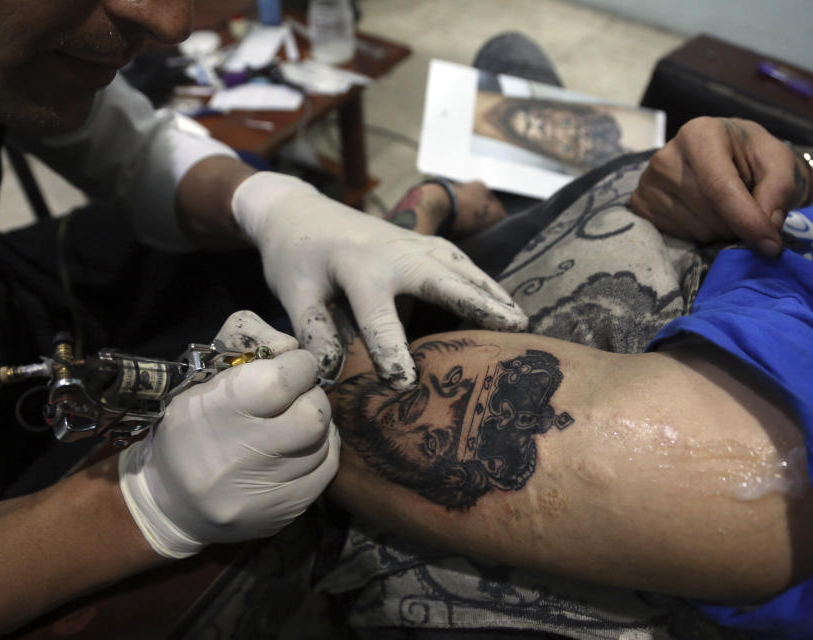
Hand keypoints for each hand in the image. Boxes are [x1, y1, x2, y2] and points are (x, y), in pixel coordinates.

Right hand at [119, 310, 338, 557]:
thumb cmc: (187, 430)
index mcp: (213, 413)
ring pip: (323, 442)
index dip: (299, 366)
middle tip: (297, 396)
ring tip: (293, 422)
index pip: (281, 382)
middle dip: (312, 395)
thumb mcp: (200, 376)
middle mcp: (238, 457)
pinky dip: (321, 450)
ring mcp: (262, 493)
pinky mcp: (284, 513)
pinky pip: (326, 470)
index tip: (294, 365)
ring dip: (316, 424)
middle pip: (313, 415)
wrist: (171, 505)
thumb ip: (245, 343)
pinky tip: (301, 446)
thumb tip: (292, 347)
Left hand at [231, 172, 527, 389]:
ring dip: (492, 293)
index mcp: (358, 266)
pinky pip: (459, 260)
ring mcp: (412, 243)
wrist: (297, 210)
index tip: (407, 383)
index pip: (380, 316)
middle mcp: (394, 252)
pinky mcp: (419, 242)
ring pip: (460, 267)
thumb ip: (312, 330)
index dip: (393, 351)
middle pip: (444, 279)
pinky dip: (484, 280)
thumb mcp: (292, 292)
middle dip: (478, 305)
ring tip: (520, 322)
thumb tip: (330, 372)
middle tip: (513, 330)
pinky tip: (502, 301)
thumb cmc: (293, 256)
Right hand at [629, 117, 812, 256]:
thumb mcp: (779, 163)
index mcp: (699, 134)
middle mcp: (665, 157)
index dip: (745, 219)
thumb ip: (780, 190)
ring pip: (695, 228)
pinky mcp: (639, 204)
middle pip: (708, 211)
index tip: (770, 247)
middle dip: (737, 224)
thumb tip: (766, 228)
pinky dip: (699, 234)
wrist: (726, 157)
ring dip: (720, 231)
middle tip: (750, 212)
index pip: (718, 185)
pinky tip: (704, 215)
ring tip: (726, 211)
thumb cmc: (752, 157)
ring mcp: (647, 182)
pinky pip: (677, 236)